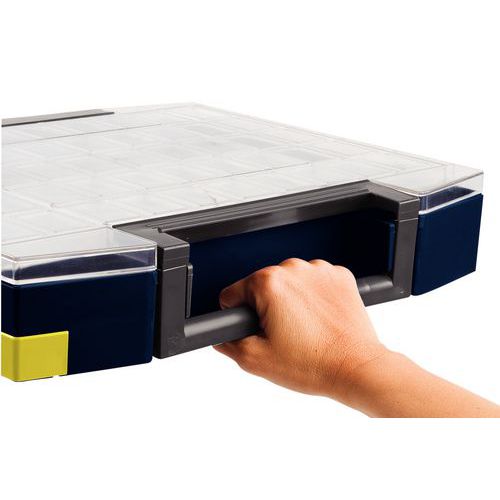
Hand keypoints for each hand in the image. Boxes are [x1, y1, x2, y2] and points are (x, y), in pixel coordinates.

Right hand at [215, 258, 387, 399]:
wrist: (357, 368)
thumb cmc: (315, 364)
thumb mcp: (255, 360)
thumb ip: (227, 343)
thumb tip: (220, 335)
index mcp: (269, 283)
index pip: (233, 293)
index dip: (239, 315)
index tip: (256, 328)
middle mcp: (293, 268)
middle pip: (262, 287)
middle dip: (266, 308)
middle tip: (283, 334)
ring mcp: (319, 270)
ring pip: (289, 283)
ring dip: (291, 301)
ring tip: (304, 328)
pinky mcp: (339, 275)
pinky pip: (314, 282)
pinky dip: (314, 297)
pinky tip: (319, 318)